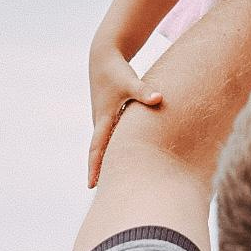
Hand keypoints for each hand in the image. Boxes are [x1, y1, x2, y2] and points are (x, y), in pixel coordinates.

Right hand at [88, 46, 162, 188]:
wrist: (104, 57)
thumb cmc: (117, 70)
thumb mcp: (130, 81)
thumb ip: (144, 91)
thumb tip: (159, 99)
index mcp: (103, 118)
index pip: (97, 148)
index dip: (95, 167)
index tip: (91, 186)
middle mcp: (101, 121)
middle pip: (100, 151)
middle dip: (101, 170)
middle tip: (104, 193)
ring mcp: (104, 118)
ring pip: (106, 144)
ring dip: (108, 160)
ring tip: (114, 180)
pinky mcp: (110, 113)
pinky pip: (111, 136)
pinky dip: (115, 147)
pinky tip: (123, 157)